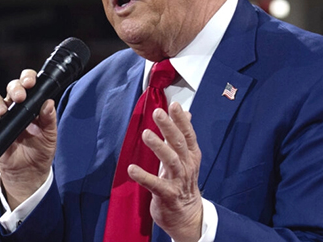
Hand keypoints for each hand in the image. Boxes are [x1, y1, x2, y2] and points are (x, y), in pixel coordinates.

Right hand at [0, 69, 56, 209]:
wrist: (28, 175)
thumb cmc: (40, 153)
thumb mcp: (50, 136)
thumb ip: (49, 119)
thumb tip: (49, 103)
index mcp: (33, 106)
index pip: (29, 85)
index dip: (28, 79)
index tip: (30, 83)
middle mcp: (18, 108)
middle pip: (12, 87)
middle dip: (15, 87)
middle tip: (20, 97)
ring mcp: (5, 118)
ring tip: (3, 111)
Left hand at [128, 102, 202, 241]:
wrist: (187, 216)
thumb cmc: (182, 183)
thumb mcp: (186, 158)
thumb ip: (183, 136)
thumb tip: (186, 114)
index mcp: (191, 156)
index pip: (188, 135)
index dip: (181, 120)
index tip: (174, 105)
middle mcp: (186, 167)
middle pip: (179, 144)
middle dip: (169, 127)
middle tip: (158, 112)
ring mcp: (178, 181)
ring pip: (170, 161)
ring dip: (158, 147)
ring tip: (146, 134)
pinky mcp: (167, 195)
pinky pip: (155, 185)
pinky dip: (144, 176)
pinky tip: (131, 169)